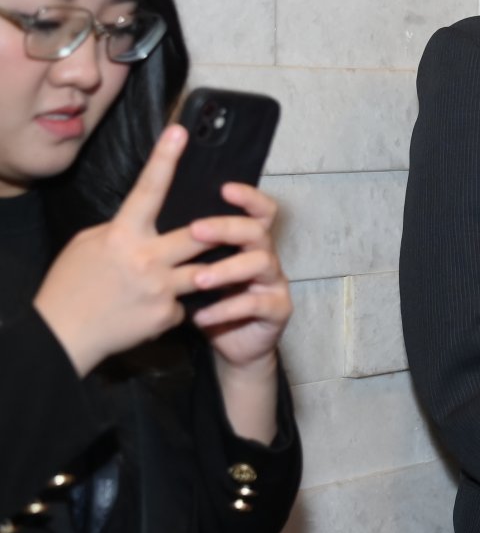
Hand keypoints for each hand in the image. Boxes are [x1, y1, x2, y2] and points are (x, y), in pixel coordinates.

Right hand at [34, 124, 210, 375]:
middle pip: (199, 234)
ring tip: (188, 274)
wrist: (63, 336)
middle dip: (219, 229)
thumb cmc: (70, 285)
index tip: (180, 132)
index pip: (147, 189)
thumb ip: (120, 230)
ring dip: (204, 271)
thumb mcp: (88, 245)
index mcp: (121, 235)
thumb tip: (143, 221)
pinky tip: (151, 309)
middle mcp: (146, 258)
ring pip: (204, 271)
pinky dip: (175, 304)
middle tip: (234, 224)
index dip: (165, 159)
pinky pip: (186, 304)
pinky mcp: (168, 315)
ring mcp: (160, 288)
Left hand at [189, 181, 292, 369]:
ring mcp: (274, 281)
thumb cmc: (208, 300)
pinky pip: (256, 304)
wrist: (231, 345)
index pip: (255, 209)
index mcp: (245, 241)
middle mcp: (264, 255)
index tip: (224, 188)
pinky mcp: (278, 309)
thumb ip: (182, 245)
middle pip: (256, 230)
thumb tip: (147, 214)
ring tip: (198, 280)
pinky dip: (227, 309)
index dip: (247, 196)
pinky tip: (201, 316)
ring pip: (261, 263)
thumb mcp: (193, 268)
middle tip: (196, 231)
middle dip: (227, 227)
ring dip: (227, 268)